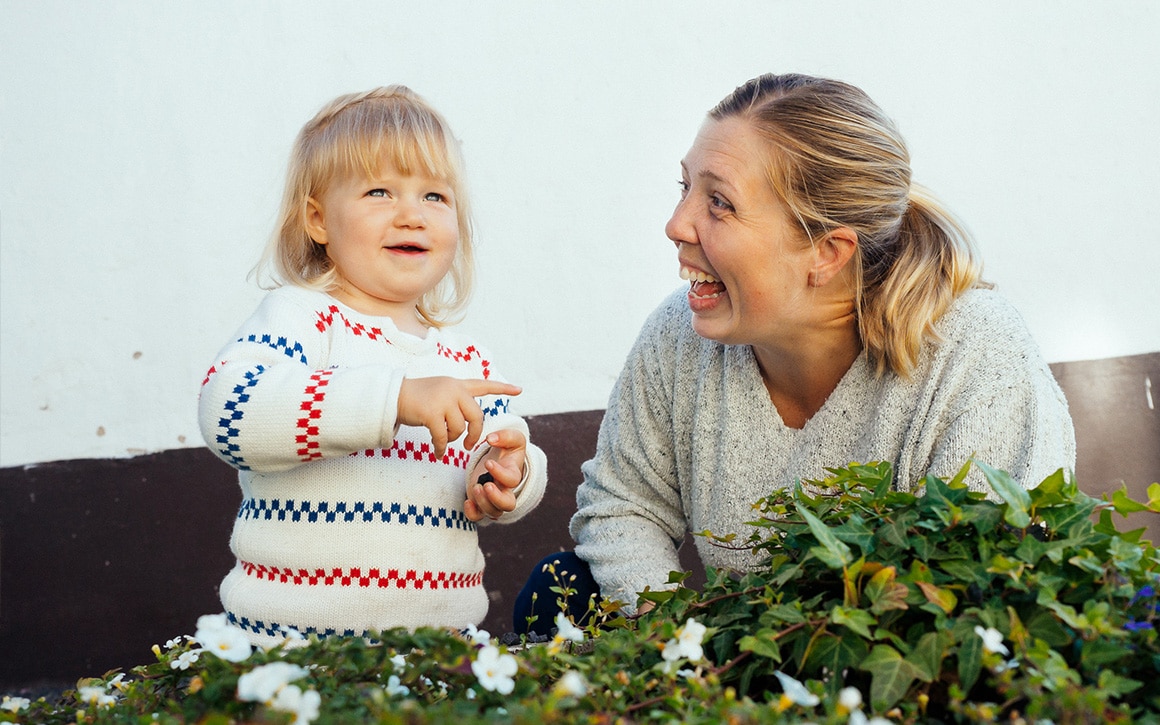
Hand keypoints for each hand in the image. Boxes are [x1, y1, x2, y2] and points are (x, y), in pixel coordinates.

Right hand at [397, 377, 521, 458]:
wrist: (392, 396)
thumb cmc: (416, 398)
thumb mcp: (439, 391)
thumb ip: (456, 400)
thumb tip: (469, 422)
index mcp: (458, 385)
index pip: (484, 385)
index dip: (502, 388)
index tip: (520, 390)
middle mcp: (454, 389)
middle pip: (477, 416)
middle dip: (474, 433)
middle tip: (468, 444)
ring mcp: (443, 400)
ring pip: (460, 429)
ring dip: (452, 439)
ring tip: (443, 440)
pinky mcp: (432, 413)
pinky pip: (443, 437)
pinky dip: (440, 448)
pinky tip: (437, 453)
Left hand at [464, 429, 527, 521]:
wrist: (499, 460)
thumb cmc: (507, 449)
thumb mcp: (512, 438)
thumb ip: (505, 435)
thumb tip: (491, 438)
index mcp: (513, 474)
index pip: (512, 480)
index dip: (500, 474)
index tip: (488, 463)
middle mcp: (505, 490)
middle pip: (508, 505)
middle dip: (496, 498)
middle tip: (485, 485)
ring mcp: (493, 499)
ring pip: (493, 512)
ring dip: (483, 503)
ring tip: (476, 487)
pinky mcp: (480, 502)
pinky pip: (478, 516)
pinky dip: (472, 514)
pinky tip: (467, 502)